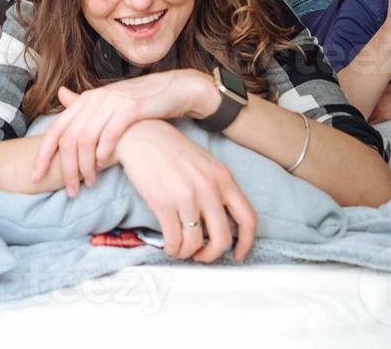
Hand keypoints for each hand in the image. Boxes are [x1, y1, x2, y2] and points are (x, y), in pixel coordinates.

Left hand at [31, 70, 214, 195]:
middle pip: (68, 139)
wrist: (174, 89)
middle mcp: (95, 99)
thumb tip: (60, 95)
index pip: (55, 130)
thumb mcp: (109, 103)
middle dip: (66, 169)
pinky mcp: (131, 108)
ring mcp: (112, 102)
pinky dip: (104, 153)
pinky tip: (105, 166)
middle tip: (70, 190)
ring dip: (85, 167)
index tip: (35, 176)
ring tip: (89, 184)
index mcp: (86, 100)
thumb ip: (85, 107)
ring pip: (86, 140)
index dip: (42, 154)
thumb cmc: (140, 103)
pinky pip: (109, 135)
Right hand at [115, 120, 256, 263]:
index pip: (248, 219)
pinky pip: (174, 240)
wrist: (142, 135)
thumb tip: (223, 222)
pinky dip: (172, 249)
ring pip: (195, 244)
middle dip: (211, 255)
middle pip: (222, 239)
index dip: (246, 243)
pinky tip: (169, 244)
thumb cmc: (172, 150)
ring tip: (180, 248)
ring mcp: (187, 197)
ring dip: (187, 253)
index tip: (237, 254)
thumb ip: (218, 189)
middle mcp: (209, 188)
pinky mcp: (163, 203)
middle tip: (201, 255)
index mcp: (224, 178)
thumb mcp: (206, 164)